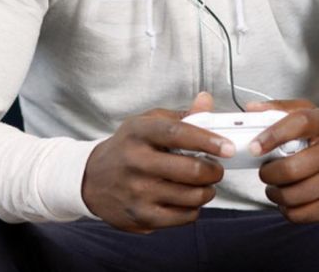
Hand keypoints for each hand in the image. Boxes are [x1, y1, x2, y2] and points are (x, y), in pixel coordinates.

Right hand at [81, 92, 234, 232]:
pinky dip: (194, 208)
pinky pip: (185, 216)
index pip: (177, 133)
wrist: (91, 179)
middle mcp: (136, 161)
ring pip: (193, 196)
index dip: (207, 140)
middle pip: (191, 170)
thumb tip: (206, 101)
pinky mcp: (142, 215)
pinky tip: (186, 199)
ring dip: (206, 190)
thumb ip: (179, 116)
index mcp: (138, 133)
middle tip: (214, 168)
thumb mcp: (145, 124)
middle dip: (213, 170)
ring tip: (201, 184)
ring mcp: (138, 191)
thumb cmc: (126, 148)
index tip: (227, 147)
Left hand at [247, 99, 318, 222]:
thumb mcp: (312, 116)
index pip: (298, 124)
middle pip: (290, 169)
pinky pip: (301, 214)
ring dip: (275, 193)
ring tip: (276, 186)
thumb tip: (251, 109)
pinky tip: (290, 200)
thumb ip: (280, 109)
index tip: (254, 147)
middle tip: (266, 172)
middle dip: (268, 173)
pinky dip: (288, 209)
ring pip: (292, 195)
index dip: (271, 135)